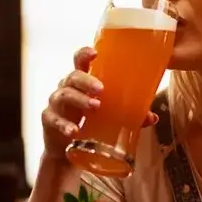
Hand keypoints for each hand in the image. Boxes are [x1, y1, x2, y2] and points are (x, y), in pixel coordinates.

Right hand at [41, 47, 157, 158]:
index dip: (85, 54)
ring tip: (95, 107)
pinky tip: (74, 131)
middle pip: (73, 77)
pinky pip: (54, 120)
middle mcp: (66, 88)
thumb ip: (130, 114)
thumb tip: (152, 117)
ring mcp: (56, 104)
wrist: (65, 148)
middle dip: (86, 81)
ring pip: (64, 96)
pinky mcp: (49, 121)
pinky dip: (65, 125)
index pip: (80, 61)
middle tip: (101, 89)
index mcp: (81, 82)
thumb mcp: (109, 115)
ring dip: (80, 100)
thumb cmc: (88, 121)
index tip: (95, 52)